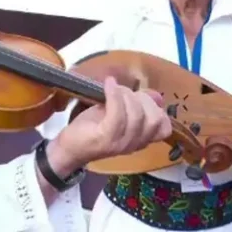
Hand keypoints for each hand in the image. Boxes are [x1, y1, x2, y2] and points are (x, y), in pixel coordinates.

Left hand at [47, 76, 171, 175]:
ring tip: (112, 88)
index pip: (164, 127)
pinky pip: (118, 113)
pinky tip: (108, 84)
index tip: (141, 97)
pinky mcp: (106, 137)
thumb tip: (157, 96)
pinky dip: (114, 94)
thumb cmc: (92, 128)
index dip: (157, 108)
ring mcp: (121, 143)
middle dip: (142, 99)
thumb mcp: (118, 113)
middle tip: (124, 92)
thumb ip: (137, 106)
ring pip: (137, 114)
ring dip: (126, 95)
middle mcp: (134, 144)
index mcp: (140, 140)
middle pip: (154, 119)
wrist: (67, 147)